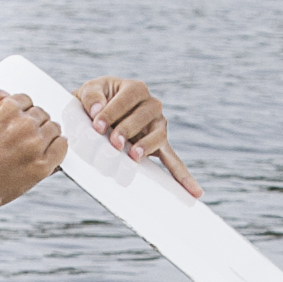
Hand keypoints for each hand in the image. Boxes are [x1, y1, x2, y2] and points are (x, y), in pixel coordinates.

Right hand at [0, 81, 64, 206]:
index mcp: (7, 109)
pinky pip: (62, 147)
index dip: (18, 110)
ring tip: (32, 142)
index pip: (24, 100)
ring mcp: (35, 146)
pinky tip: (47, 149)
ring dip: (46, 132)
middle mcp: (24, 125)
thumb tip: (5, 92)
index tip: (13, 121)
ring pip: (53, 128)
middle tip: (21, 134)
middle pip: (40, 113)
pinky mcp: (42, 166)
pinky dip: (58, 146)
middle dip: (32, 120)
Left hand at [74, 75, 200, 197]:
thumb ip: (91, 96)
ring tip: (133, 155)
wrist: (97, 112)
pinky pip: (173, 160)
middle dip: (128, 129)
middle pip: (145, 116)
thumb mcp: (88, 91)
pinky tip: (194, 192)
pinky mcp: (159, 145)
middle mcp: (152, 106)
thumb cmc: (95, 101)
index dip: (113, 111)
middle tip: (113, 142)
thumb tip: (97, 111)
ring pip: (158, 136)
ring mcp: (158, 126)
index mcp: (135, 89)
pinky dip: (183, 176)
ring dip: (146, 146)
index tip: (98, 125)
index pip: (129, 98)